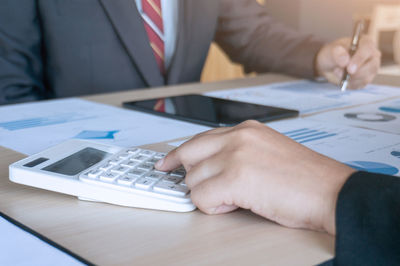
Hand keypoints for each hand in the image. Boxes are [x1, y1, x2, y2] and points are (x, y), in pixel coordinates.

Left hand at [156, 121, 354, 234]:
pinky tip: (236, 204)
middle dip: (188, 176)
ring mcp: (235, 156)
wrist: (331, 192)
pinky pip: (201, 197)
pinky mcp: (235, 178)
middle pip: (189, 155)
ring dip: (209, 195)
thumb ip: (238, 153)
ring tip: (235, 198)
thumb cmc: (305, 178)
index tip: (167, 162)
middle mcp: (238, 137)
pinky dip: (214, 206)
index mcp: (246, 130)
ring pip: (193, 180)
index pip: (200, 139)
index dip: (180, 153)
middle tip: (187, 186)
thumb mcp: (268, 151)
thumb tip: (212, 167)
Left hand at [315, 36, 380, 88]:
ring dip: (350, 78)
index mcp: (365, 42)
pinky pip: (361, 84)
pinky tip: (342, 78)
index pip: (367, 49)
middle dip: (355, 72)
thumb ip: (337, 54)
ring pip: (367, 77)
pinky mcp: (367, 78)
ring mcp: (372, 67)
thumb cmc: (332, 54)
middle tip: (337, 72)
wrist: (330, 65)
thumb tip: (345, 60)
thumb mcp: (330, 51)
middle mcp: (372, 54)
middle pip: (372, 65)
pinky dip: (350, 83)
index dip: (359, 59)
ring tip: (337, 72)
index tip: (349, 68)